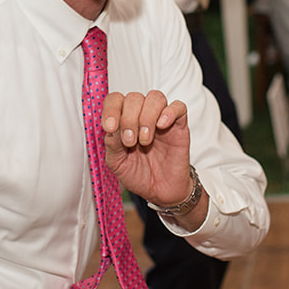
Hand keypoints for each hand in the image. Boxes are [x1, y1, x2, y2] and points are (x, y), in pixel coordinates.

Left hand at [100, 90, 192, 206]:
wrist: (160, 191)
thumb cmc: (138, 174)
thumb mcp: (117, 163)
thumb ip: (112, 143)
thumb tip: (113, 128)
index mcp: (123, 120)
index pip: (115, 100)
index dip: (111, 109)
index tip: (110, 128)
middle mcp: (141, 115)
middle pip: (134, 97)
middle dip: (129, 119)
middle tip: (130, 142)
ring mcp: (161, 119)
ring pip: (155, 97)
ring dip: (147, 117)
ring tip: (145, 140)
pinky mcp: (179, 125)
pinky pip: (178, 107)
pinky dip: (169, 112)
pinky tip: (161, 126)